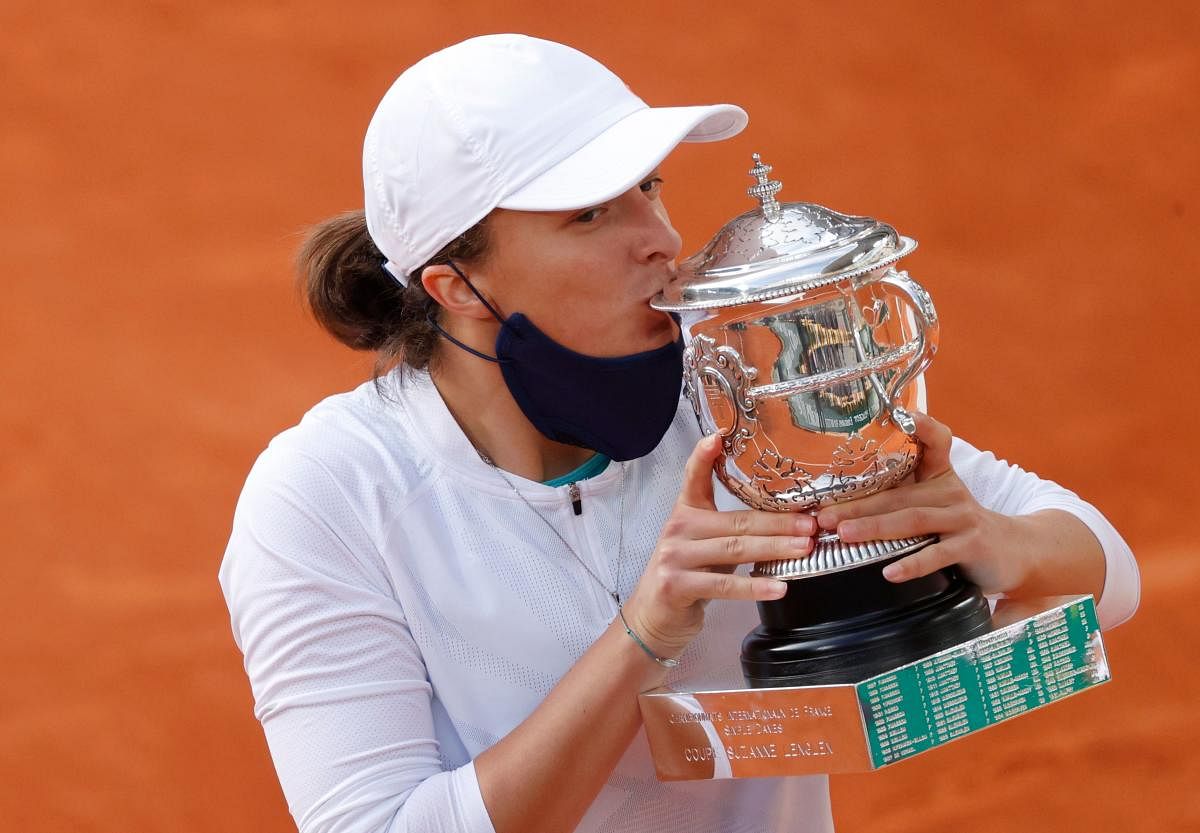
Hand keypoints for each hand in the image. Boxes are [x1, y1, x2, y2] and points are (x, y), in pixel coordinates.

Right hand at [621, 434, 815, 658]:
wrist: (653, 619)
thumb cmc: (687, 578)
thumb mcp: (703, 545)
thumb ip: (729, 530)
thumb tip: (787, 522)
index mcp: (685, 513)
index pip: (694, 477)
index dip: (705, 455)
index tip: (720, 435)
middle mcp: (678, 529)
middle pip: (735, 521)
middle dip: (777, 522)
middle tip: (810, 523)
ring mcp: (675, 557)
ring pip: (734, 549)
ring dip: (774, 548)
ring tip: (804, 548)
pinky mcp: (677, 584)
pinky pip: (724, 584)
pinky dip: (755, 586)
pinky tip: (780, 587)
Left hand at [815, 412, 1027, 594]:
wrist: (1015, 552)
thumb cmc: (961, 526)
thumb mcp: (936, 502)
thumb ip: (900, 494)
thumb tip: (841, 506)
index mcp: (939, 475)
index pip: (935, 441)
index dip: (922, 425)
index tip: (902, 414)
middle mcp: (950, 492)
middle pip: (899, 494)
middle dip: (857, 505)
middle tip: (824, 515)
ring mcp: (962, 518)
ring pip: (914, 520)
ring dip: (875, 528)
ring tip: (844, 535)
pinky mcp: (972, 545)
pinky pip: (939, 554)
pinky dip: (913, 563)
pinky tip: (890, 572)